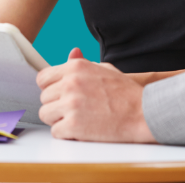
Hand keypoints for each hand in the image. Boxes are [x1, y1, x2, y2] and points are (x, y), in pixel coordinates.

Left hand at [37, 47, 156, 142]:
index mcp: (75, 67)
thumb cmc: (124, 92)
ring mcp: (70, 104)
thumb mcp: (104, 68)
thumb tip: (72, 52)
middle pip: (44, 98)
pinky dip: (65, 133)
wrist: (141, 112)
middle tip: (72, 109)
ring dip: (58, 119)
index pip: (43, 77)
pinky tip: (80, 129)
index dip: (50, 88)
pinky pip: (55, 131)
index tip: (58, 94)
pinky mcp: (73, 125)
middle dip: (55, 105)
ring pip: (45, 115)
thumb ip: (82, 63)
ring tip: (76, 118)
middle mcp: (70, 83)